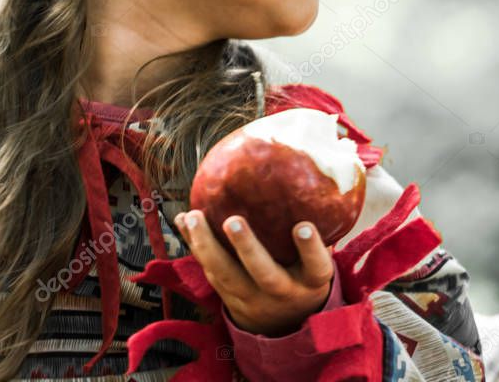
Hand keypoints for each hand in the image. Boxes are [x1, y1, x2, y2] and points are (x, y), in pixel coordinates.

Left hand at [174, 209, 335, 337]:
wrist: (284, 325)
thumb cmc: (302, 273)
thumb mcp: (317, 262)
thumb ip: (316, 229)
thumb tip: (312, 173)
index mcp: (310, 282)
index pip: (316, 268)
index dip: (310, 250)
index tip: (303, 226)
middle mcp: (282, 292)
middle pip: (265, 275)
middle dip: (248, 249)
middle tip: (233, 221)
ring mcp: (252, 298)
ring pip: (228, 276)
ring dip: (207, 246)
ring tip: (193, 217)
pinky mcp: (228, 296)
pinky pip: (208, 271)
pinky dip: (194, 245)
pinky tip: (181, 220)